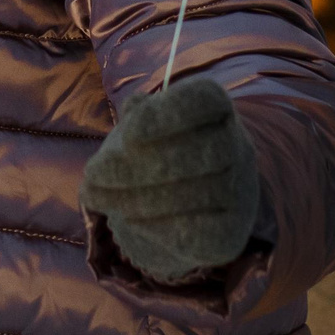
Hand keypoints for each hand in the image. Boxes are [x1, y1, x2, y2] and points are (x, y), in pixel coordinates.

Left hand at [80, 74, 260, 284]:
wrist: (182, 205)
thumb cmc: (155, 149)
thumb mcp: (140, 124)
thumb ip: (135, 116)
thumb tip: (134, 113)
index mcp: (217, 110)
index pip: (208, 100)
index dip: (170, 114)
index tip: (129, 133)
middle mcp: (239, 148)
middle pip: (201, 152)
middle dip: (139, 165)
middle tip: (93, 174)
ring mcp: (240, 194)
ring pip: (195, 195)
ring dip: (135, 198)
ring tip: (96, 196)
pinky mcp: (231, 234)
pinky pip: (199, 233)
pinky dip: (156, 228)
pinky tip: (127, 218)